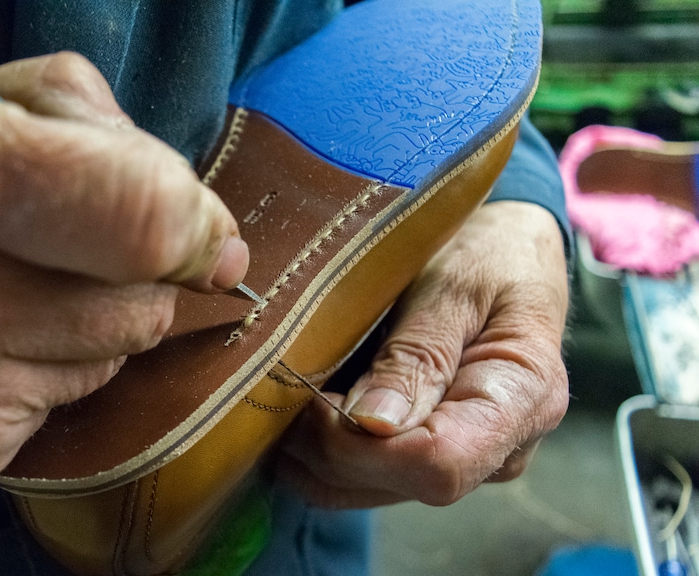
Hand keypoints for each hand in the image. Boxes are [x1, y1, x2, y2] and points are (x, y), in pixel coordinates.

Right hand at [0, 53, 247, 493]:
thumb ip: (65, 121)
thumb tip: (190, 211)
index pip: (131, 212)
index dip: (190, 219)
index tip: (199, 227)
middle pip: (140, 298)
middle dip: (134, 267)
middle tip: (63, 243)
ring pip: (111, 354)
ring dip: (84, 316)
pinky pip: (63, 404)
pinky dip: (41, 370)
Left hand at [279, 201, 568, 507]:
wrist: (512, 255)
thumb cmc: (488, 257)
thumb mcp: (452, 287)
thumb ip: (418, 355)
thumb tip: (372, 425)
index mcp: (522, 401)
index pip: (439, 463)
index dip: (364, 445)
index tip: (316, 396)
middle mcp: (500, 451)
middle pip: (400, 482)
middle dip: (328, 444)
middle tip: (287, 384)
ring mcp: (465, 463)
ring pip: (370, 491)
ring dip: (315, 453)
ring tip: (290, 392)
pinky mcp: (429, 461)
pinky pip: (364, 481)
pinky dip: (320, 454)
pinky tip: (302, 410)